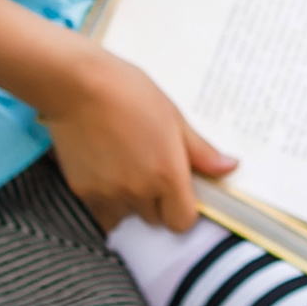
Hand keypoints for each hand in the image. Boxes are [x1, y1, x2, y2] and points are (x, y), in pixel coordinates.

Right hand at [36, 45, 236, 231]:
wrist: (77, 85)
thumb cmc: (129, 92)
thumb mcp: (173, 116)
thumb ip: (201, 151)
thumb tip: (229, 167)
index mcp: (167, 174)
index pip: (182, 221)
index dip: (183, 209)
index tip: (179, 191)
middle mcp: (139, 191)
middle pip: (155, 220)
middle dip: (157, 203)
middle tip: (150, 171)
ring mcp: (108, 194)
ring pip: (127, 218)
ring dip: (130, 204)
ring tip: (124, 168)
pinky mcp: (82, 192)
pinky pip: (100, 212)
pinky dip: (106, 201)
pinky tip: (105, 171)